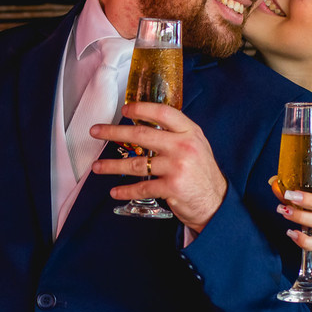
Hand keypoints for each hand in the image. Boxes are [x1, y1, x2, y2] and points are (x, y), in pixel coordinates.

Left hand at [90, 102, 227, 232]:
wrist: (215, 201)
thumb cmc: (201, 172)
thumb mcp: (195, 145)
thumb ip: (174, 134)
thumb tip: (144, 125)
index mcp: (189, 132)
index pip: (163, 113)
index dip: (141, 109)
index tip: (124, 110)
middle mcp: (184, 147)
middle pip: (142, 135)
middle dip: (114, 132)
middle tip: (96, 131)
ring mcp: (177, 167)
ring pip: (136, 163)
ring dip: (112, 165)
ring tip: (97, 166)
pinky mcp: (172, 187)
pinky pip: (142, 187)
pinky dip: (126, 190)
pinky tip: (115, 191)